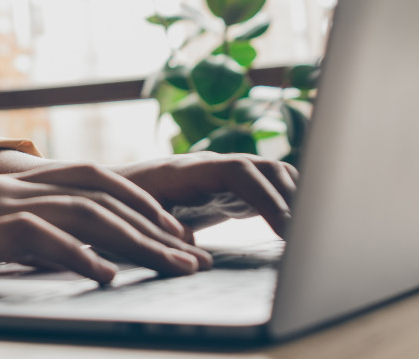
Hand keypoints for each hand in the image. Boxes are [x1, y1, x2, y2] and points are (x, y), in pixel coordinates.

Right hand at [0, 162, 213, 289]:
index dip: (140, 203)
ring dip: (139, 244)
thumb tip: (40, 261)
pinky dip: (80, 258)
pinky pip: (40, 240)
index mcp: (7, 185)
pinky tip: (108, 279)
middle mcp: (8, 187)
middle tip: (196, 257)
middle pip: (103, 196)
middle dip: (157, 226)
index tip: (175, 233)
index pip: (92, 181)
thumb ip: (0, 239)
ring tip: (175, 271)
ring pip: (86, 214)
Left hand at [117, 152, 299, 234]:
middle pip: (265, 168)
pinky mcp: (229, 192)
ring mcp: (224, 177)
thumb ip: (163, 234)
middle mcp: (211, 167)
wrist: (106, 194)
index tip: (286, 228)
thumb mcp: (134, 221)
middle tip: (310, 237)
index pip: (239, 172)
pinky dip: (288, 203)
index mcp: (188, 171)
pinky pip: (268, 189)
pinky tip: (298, 230)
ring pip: (272, 175)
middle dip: (293, 198)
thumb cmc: (116, 208)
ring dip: (295, 198)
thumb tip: (191, 250)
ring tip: (312, 233)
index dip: (267, 197)